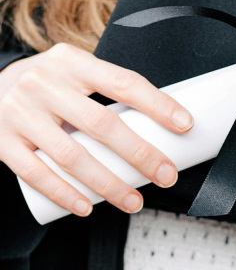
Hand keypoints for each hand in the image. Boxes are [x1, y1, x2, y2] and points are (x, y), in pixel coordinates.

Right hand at [0, 43, 193, 216]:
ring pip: (72, 156)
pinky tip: (87, 207)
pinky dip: (64, 194)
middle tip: (166, 174)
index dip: (158, 104)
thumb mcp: (71, 71)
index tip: (184, 124)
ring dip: (108, 184)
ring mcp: (20, 113)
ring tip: (133, 200)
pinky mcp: (1, 141)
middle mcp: (45, 84)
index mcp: (72, 62)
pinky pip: (36, 174)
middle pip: (102, 124)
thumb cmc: (43, 83)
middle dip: (141, 154)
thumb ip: (105, 87)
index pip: (124, 81)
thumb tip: (160, 117)